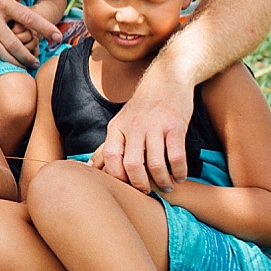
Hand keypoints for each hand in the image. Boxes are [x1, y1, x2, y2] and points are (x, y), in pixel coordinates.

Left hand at [91, 75, 194, 192]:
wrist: (168, 78)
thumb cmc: (142, 106)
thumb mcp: (119, 122)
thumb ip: (107, 145)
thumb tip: (89, 167)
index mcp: (117, 127)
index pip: (110, 157)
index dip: (117, 177)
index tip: (127, 187)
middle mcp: (134, 126)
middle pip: (132, 165)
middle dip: (140, 184)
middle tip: (149, 191)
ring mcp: (155, 126)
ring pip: (155, 164)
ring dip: (163, 181)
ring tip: (168, 186)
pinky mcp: (175, 126)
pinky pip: (176, 156)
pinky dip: (179, 172)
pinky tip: (180, 176)